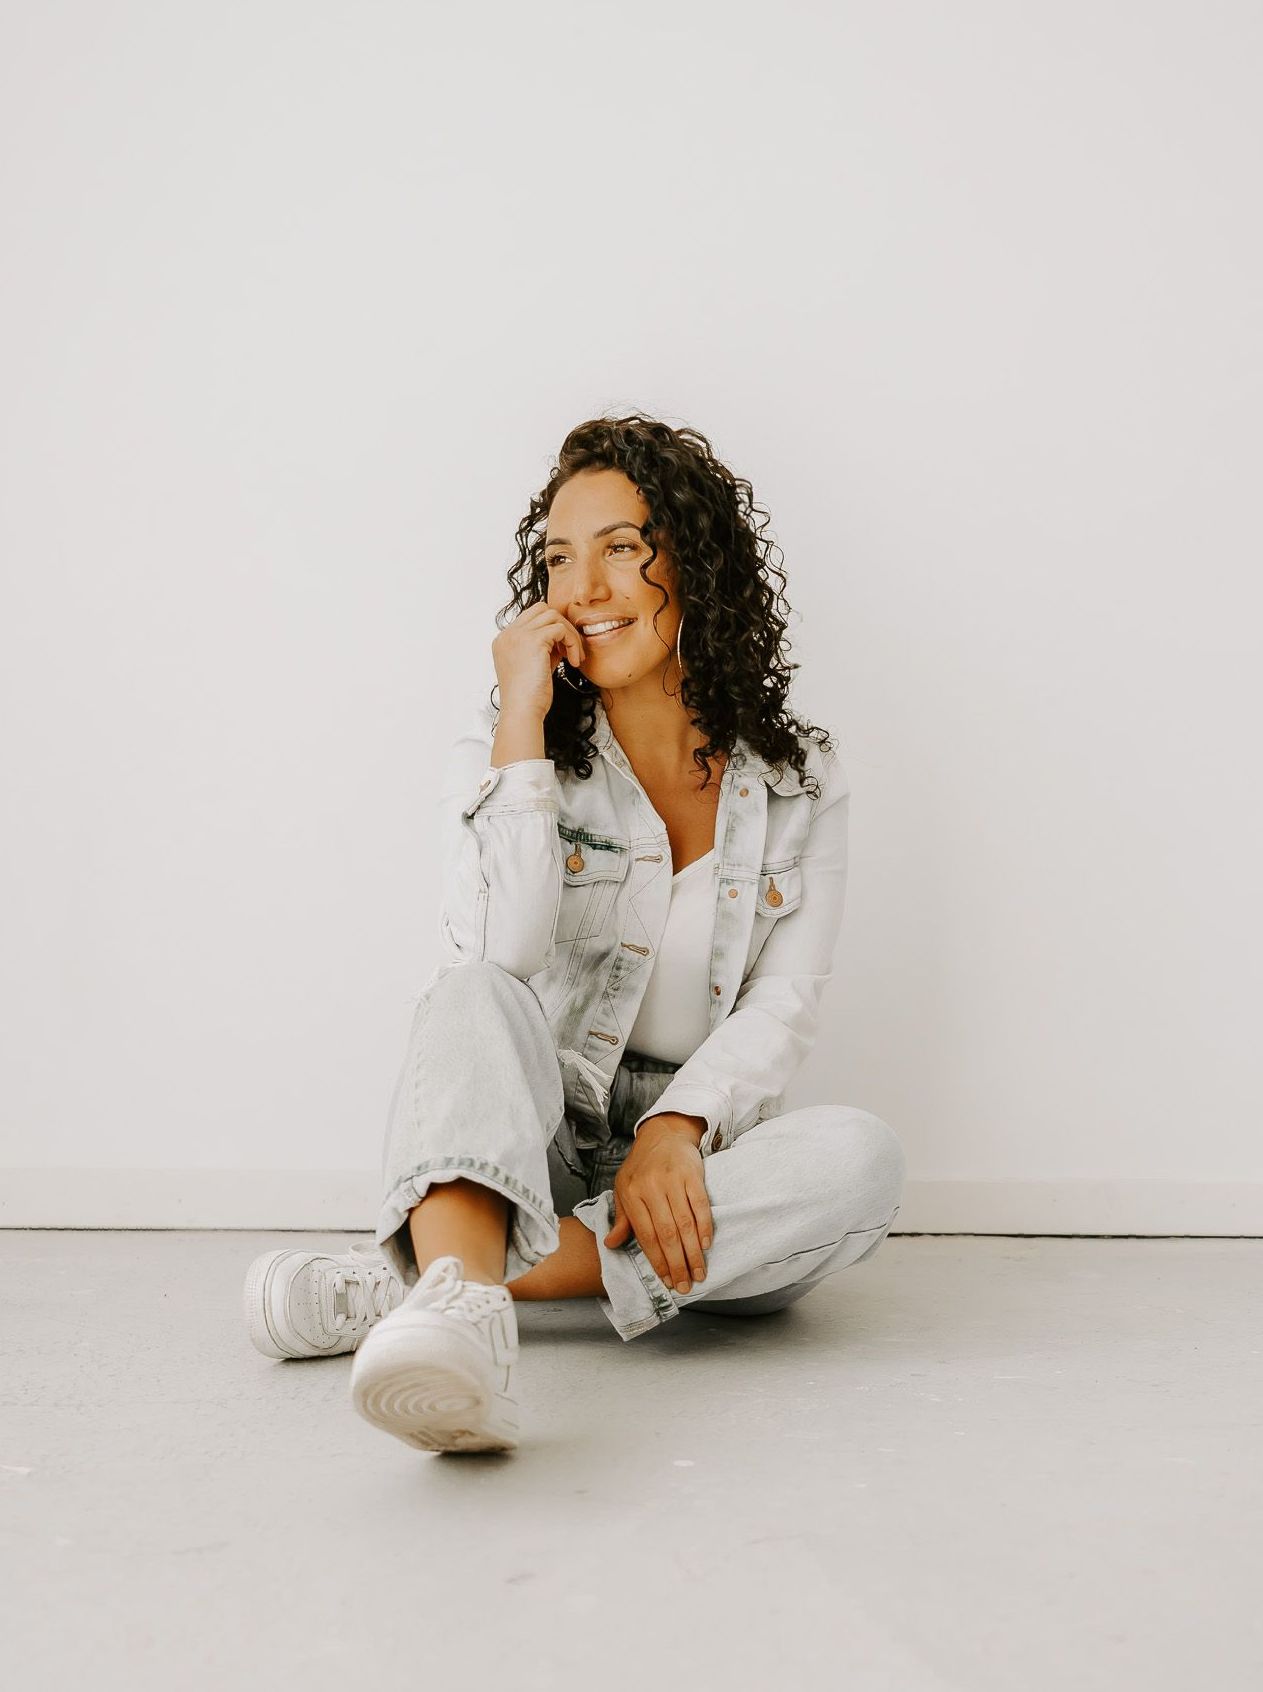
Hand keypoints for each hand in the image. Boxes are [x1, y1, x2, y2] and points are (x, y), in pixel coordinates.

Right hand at [492, 602, 588, 722]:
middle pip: (541, 609)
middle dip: (561, 626)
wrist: (522, 712)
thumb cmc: (530, 698)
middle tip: (571, 650)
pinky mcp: (533, 641)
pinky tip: (574, 662)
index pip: (531, 618)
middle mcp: (508, 634)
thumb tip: (563, 636)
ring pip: (553, 616)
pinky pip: (561, 629)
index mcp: (504, 640)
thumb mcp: (535, 666)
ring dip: (570, 635)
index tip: (562, 652)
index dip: (551, 630)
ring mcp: (518, 635)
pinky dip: (572, 643)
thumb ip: (545, 648)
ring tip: (575, 657)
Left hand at [604, 1115, 713, 1293]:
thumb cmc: (641, 1166)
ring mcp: (672, 1180)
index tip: (666, 1280)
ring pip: (684, 1223)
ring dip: (693, 1252)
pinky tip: (705, 1245)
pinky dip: (704, 1227)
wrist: (663, 1134)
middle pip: (666, 1234)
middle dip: (677, 1264)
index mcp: (631, 1194)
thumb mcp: (623, 1188)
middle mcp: (651, 1188)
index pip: (646, 1236)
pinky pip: (700, 1205)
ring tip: (698, 1273)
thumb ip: (622, 1218)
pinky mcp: (692, 1175)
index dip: (657, 1261)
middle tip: (685, 1285)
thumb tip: (611, 1245)